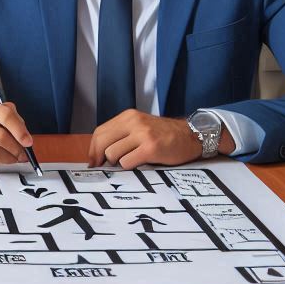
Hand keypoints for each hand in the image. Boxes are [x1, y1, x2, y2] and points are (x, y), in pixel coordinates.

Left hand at [88, 110, 234, 168]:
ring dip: (118, 163)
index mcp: (128, 116)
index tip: (93, 162)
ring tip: (131, 162)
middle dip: (101, 159)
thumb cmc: (164, 135)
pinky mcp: (151, 148)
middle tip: (106, 168)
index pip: (100, 132)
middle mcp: (133, 121)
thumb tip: (99, 154)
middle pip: (102, 143)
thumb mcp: (140, 126)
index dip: (93, 149)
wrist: (191, 135)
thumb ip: (122, 135)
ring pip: (113, 154)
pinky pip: (127, 163)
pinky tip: (140, 164)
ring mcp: (142, 134)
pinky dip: (130, 167)